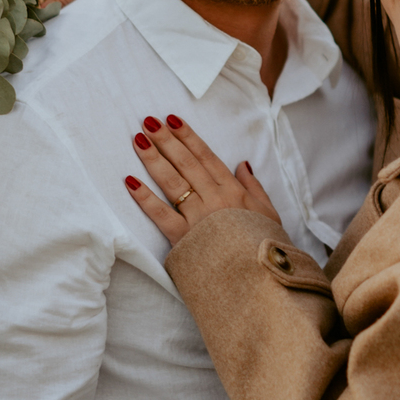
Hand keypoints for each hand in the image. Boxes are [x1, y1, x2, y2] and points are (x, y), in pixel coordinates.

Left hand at [126, 115, 280, 246]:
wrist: (261, 279)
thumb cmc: (265, 248)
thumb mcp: (269, 214)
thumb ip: (255, 187)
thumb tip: (242, 164)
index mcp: (234, 192)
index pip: (207, 157)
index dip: (189, 137)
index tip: (173, 120)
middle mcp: (215, 199)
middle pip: (186, 164)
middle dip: (166, 140)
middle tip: (148, 121)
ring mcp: (198, 218)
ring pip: (172, 182)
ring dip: (154, 159)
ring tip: (138, 140)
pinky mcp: (183, 239)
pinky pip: (160, 214)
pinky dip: (144, 198)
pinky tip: (130, 181)